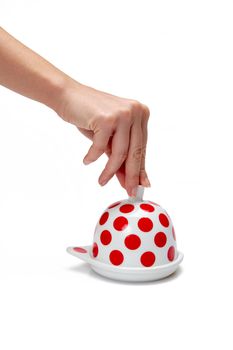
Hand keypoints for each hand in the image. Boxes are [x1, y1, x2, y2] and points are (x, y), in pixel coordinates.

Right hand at [58, 81, 150, 196]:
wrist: (68, 95)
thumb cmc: (89, 116)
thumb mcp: (109, 137)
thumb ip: (120, 156)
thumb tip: (128, 180)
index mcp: (141, 114)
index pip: (142, 148)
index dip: (140, 170)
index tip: (140, 186)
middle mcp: (136, 112)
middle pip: (136, 152)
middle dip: (131, 176)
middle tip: (129, 191)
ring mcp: (123, 114)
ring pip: (121, 153)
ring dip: (110, 171)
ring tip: (102, 181)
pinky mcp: (107, 118)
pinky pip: (101, 147)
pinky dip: (93, 157)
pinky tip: (87, 161)